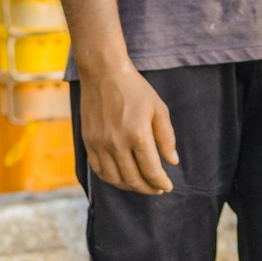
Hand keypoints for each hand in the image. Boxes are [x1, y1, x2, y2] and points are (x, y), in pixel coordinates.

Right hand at [78, 63, 178, 193]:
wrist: (103, 71)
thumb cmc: (135, 89)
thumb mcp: (159, 109)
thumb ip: (167, 138)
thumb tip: (173, 162)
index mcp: (138, 135)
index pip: (151, 171)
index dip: (161, 183)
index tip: (167, 186)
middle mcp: (117, 142)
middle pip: (133, 179)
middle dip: (148, 188)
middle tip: (157, 189)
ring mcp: (100, 143)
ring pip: (115, 179)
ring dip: (130, 187)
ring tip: (141, 184)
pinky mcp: (88, 141)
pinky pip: (99, 170)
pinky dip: (112, 179)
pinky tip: (122, 177)